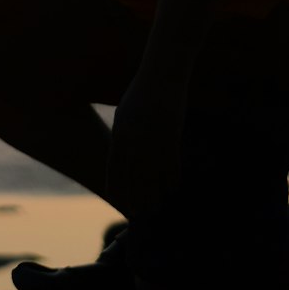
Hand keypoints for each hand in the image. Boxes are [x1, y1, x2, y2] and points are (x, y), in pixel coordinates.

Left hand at [106, 76, 184, 218]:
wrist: (162, 75)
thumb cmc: (140, 92)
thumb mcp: (124, 114)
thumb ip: (122, 136)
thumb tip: (121, 157)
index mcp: (119, 135)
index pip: (115, 171)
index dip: (118, 190)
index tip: (120, 204)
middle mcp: (135, 142)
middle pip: (134, 180)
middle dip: (137, 200)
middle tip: (139, 214)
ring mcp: (154, 142)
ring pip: (154, 179)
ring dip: (156, 196)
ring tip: (157, 208)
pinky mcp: (172, 138)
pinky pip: (172, 168)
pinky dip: (172, 182)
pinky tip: (173, 190)